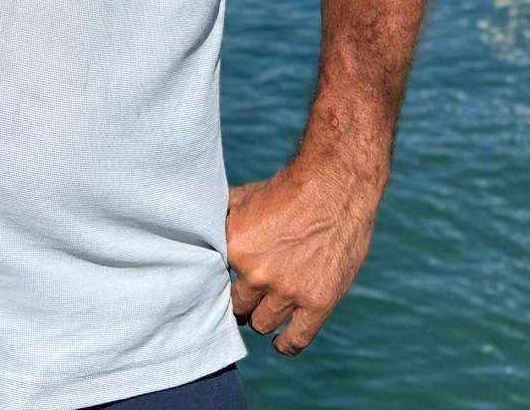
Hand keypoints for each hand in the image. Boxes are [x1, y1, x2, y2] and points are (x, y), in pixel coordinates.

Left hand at [225, 158, 383, 356]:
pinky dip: (284, 344)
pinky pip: (295, 341)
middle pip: (236, 307)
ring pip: (261, 324)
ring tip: (262, 308)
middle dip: (240, 300)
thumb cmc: (286, 189)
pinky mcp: (318, 303)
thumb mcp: (242, 197)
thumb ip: (219, 220)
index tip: (223, 281)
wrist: (335, 185)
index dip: (219, 281)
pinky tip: (279, 341)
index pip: (213, 281)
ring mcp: (288, 291)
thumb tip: (194, 227)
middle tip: (245, 294)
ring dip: (261, 317)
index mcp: (235, 247)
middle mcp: (257, 274)